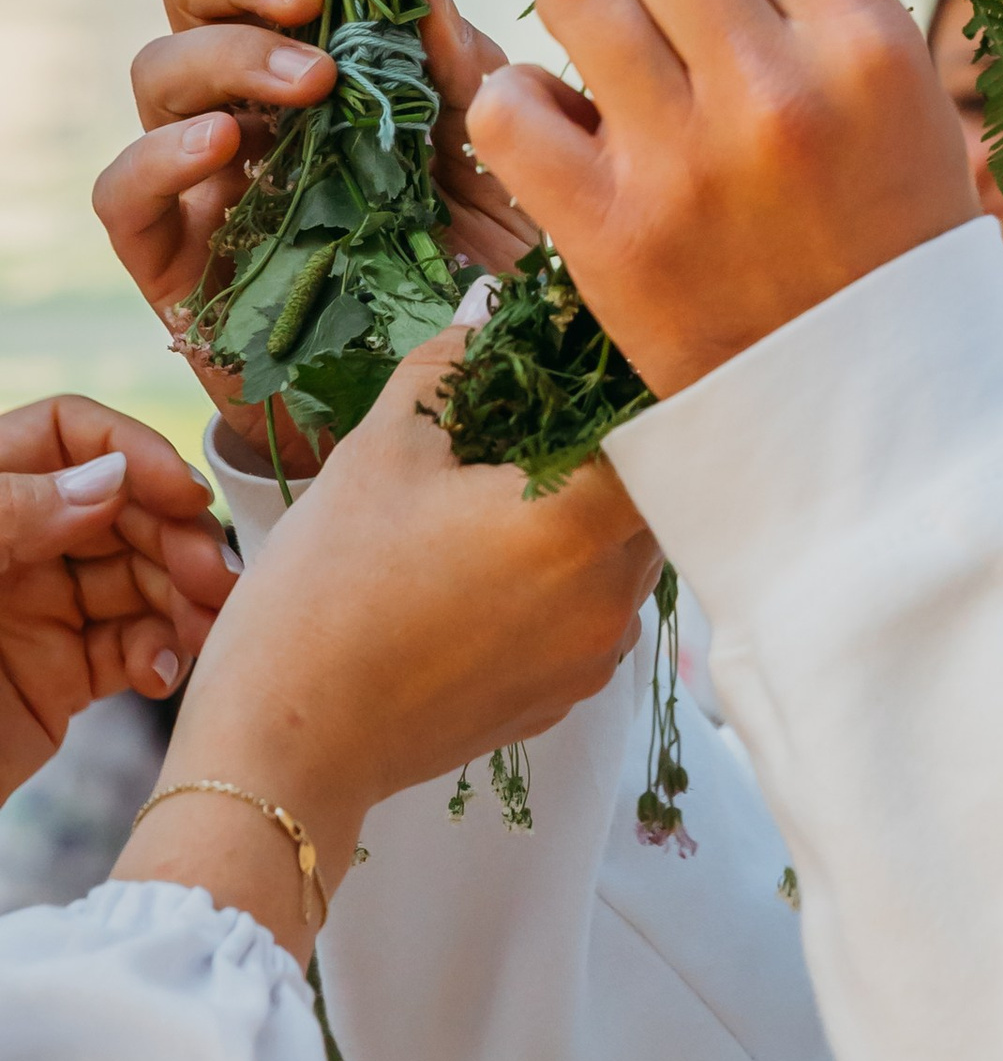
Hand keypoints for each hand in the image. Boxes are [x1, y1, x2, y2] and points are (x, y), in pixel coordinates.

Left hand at [0, 400, 236, 798]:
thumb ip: (9, 512)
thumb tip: (109, 479)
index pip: (64, 434)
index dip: (129, 452)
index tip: (182, 497)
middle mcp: (11, 543)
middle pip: (121, 507)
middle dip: (175, 536)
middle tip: (214, 579)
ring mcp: (38, 609)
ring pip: (140, 577)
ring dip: (183, 598)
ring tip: (204, 633)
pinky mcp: (60, 676)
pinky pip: (131, 647)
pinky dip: (160, 654)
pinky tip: (159, 675)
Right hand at [94, 0, 536, 476]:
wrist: (449, 408)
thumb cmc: (475, 277)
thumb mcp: (500, 172)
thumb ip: (466, 83)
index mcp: (325, 60)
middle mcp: (253, 104)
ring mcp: (204, 177)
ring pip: (157, 72)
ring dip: (228, 56)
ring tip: (310, 81)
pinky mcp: (173, 259)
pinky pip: (125, 190)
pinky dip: (162, 155)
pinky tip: (225, 146)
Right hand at [119, 320, 659, 920]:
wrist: (288, 738)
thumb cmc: (329, 588)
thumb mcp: (381, 449)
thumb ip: (445, 370)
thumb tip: (484, 322)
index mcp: (581, 522)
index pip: (657, 433)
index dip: (626, 393)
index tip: (580, 373)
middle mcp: (611, 599)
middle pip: (647, 501)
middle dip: (601, 460)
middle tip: (530, 430)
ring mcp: (592, 660)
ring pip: (618, 563)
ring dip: (580, 526)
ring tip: (498, 504)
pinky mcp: (560, 700)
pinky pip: (587, 620)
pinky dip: (558, 587)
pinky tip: (484, 575)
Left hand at [466, 0, 973, 396]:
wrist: (885, 429)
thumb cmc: (892, 248)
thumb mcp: (903, 102)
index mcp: (868, 43)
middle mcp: (779, 89)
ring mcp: (687, 165)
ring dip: (577, 11)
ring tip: (609, 63)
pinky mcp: (608, 239)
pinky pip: (509, 106)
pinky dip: (523, 112)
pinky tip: (567, 139)